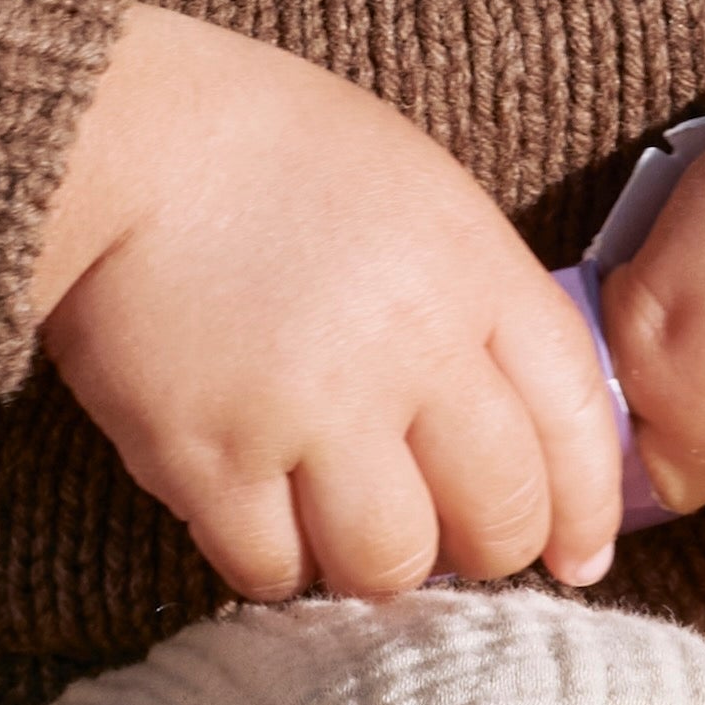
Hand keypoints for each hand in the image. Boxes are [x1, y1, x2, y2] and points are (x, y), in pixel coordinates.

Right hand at [31, 2, 623, 605]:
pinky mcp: (210, 458)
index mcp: (471, 270)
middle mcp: (408, 349)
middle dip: (485, 548)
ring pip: (391, 563)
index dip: (585, 503)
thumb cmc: (268, 150)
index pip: (575, 419)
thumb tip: (517, 430)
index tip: (574, 552)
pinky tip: (261, 515)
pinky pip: (273, 569)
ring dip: (376, 562)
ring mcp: (309, 411)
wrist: (119, 135)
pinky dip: (275, 561)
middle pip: (498, 515)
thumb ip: (477, 302)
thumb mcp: (417, 190)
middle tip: (447, 540)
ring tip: (342, 523)